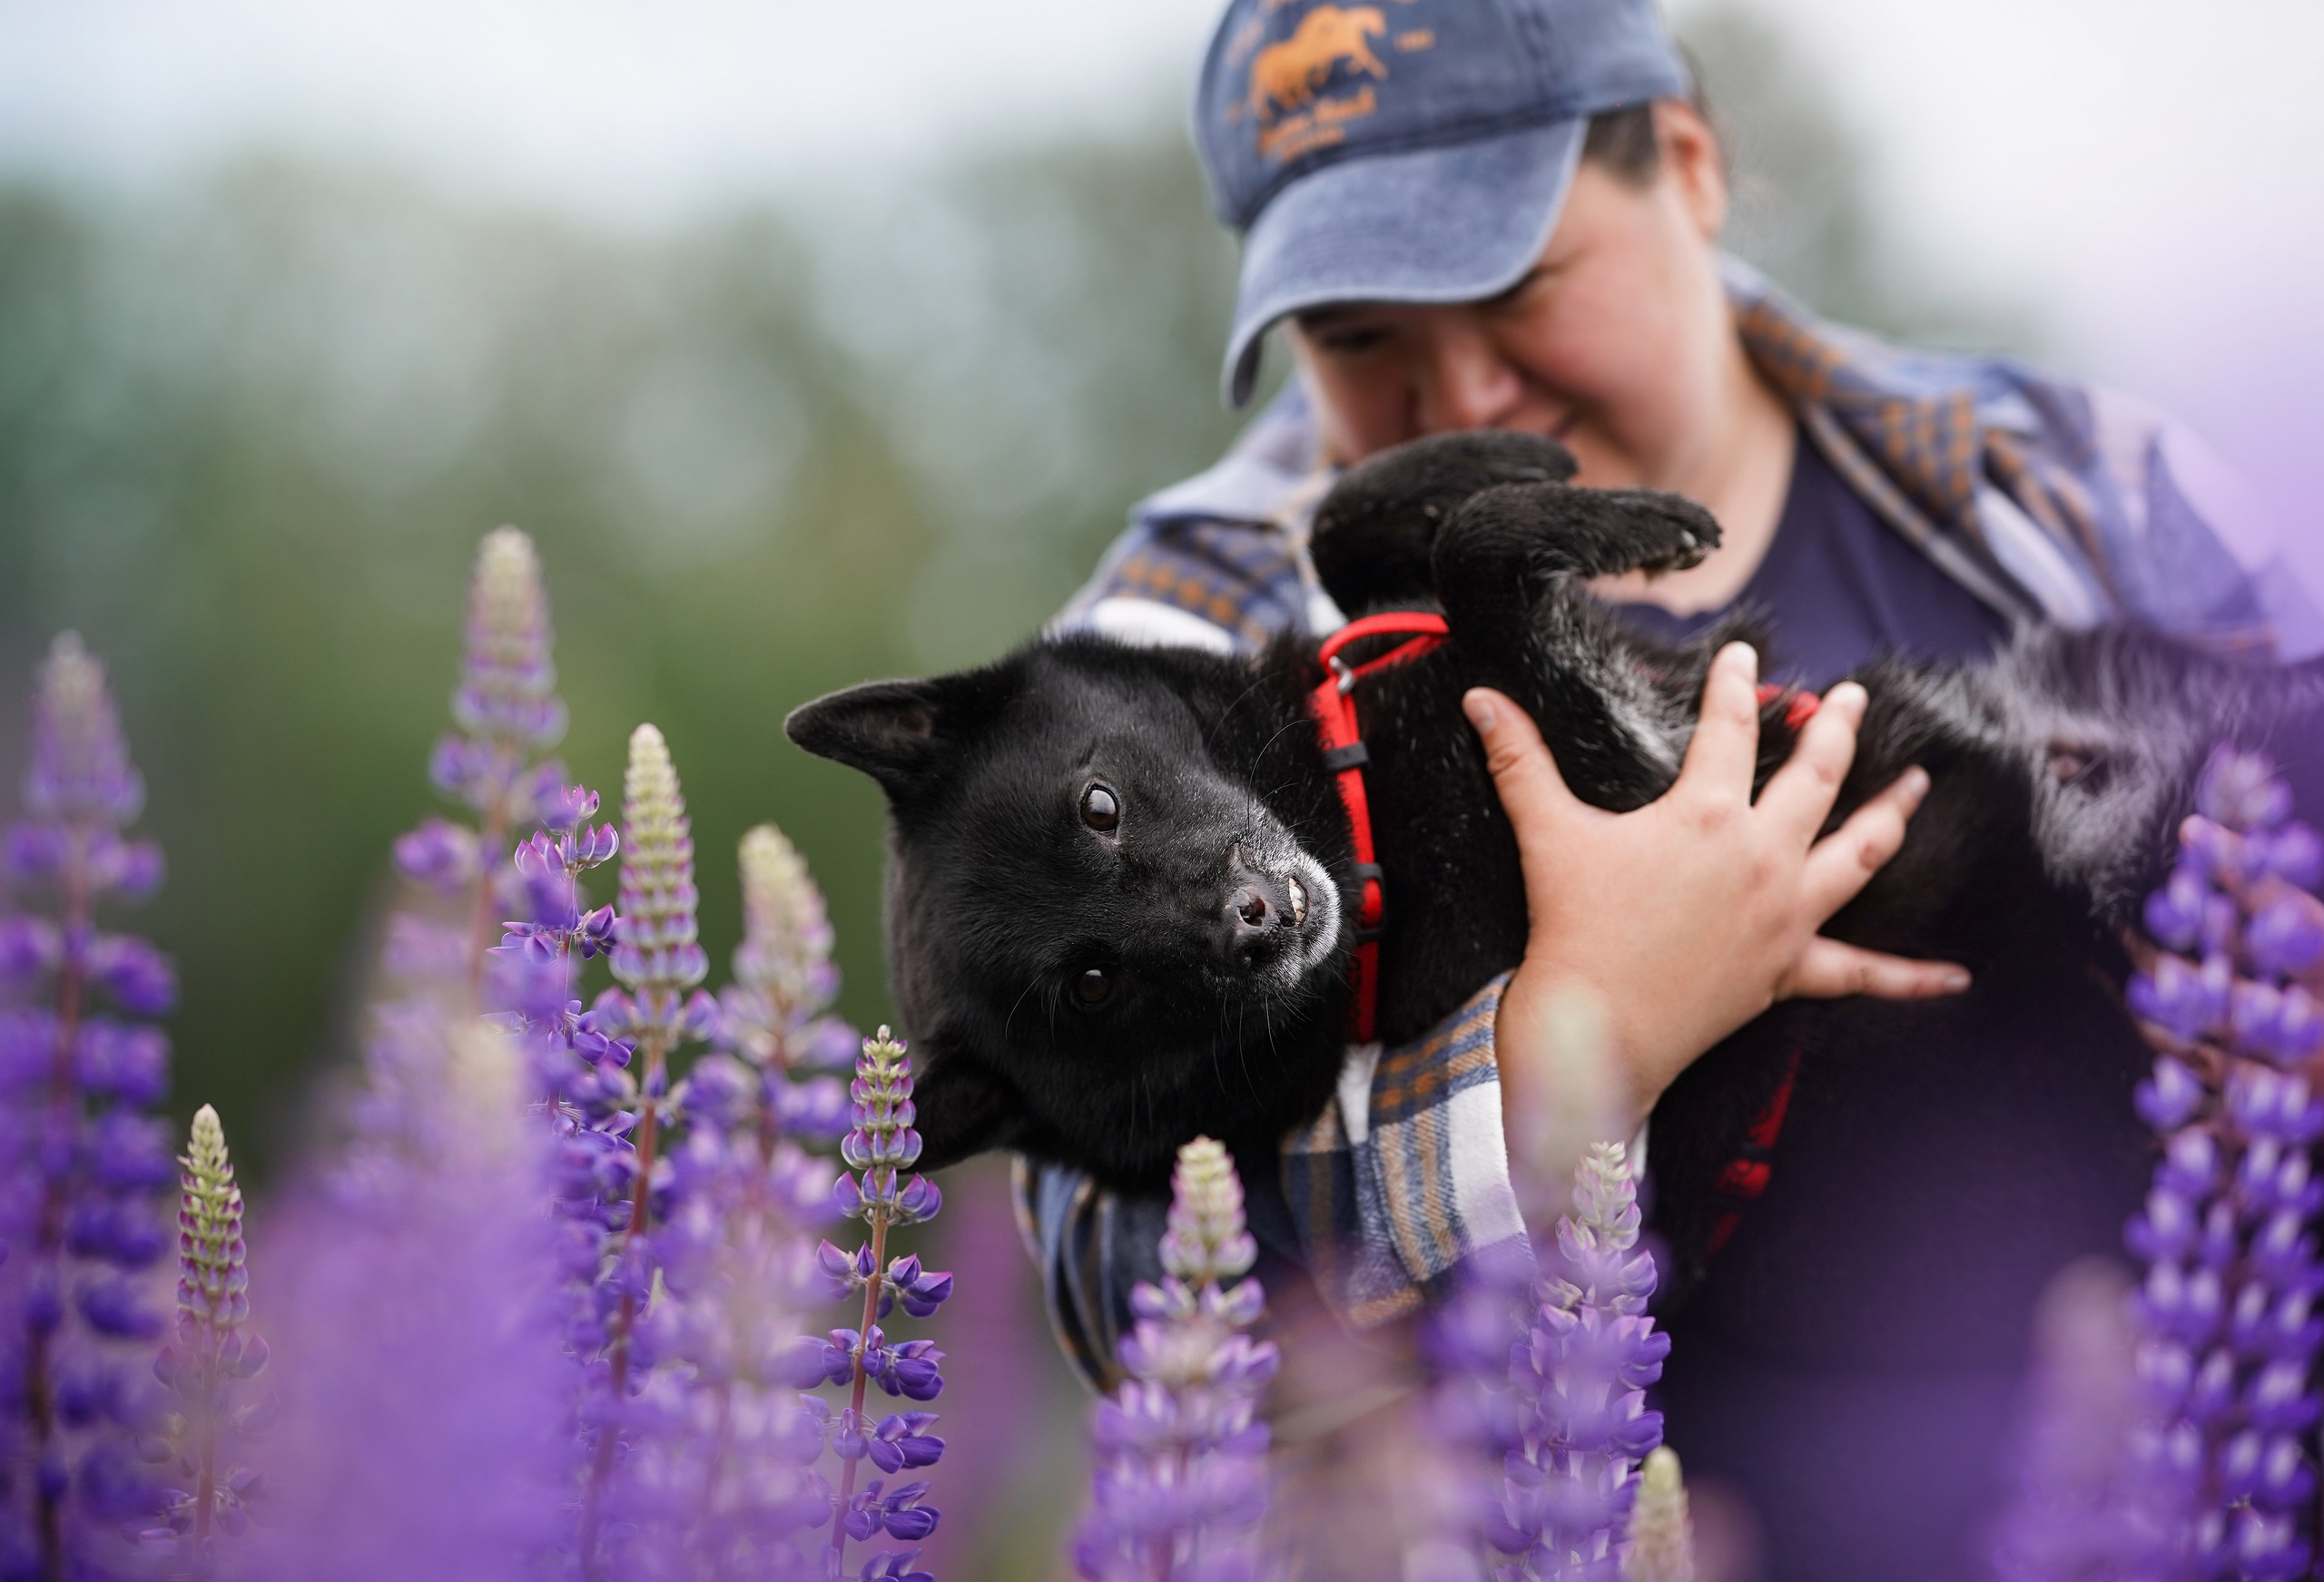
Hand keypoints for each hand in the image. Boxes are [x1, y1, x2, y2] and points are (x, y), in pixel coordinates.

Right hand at [1470, 641, 1969, 1137]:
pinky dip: (1911, 977)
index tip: (1745, 656)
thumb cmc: (1572, 928)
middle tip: (1858, 698)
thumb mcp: (1546, 833)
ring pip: (1861, 853)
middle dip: (1842, 730)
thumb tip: (1480, 699)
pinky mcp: (1790, 970)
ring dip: (1894, 814)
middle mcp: (1762, 856)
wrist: (1591, 1030)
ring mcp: (1786, 915)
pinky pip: (1862, 973)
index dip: (1735, 685)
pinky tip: (1955, 976)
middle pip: (1819, 777)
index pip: (1730, 729)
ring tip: (1920, 784)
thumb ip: (1517, 760)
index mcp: (1707, 815)